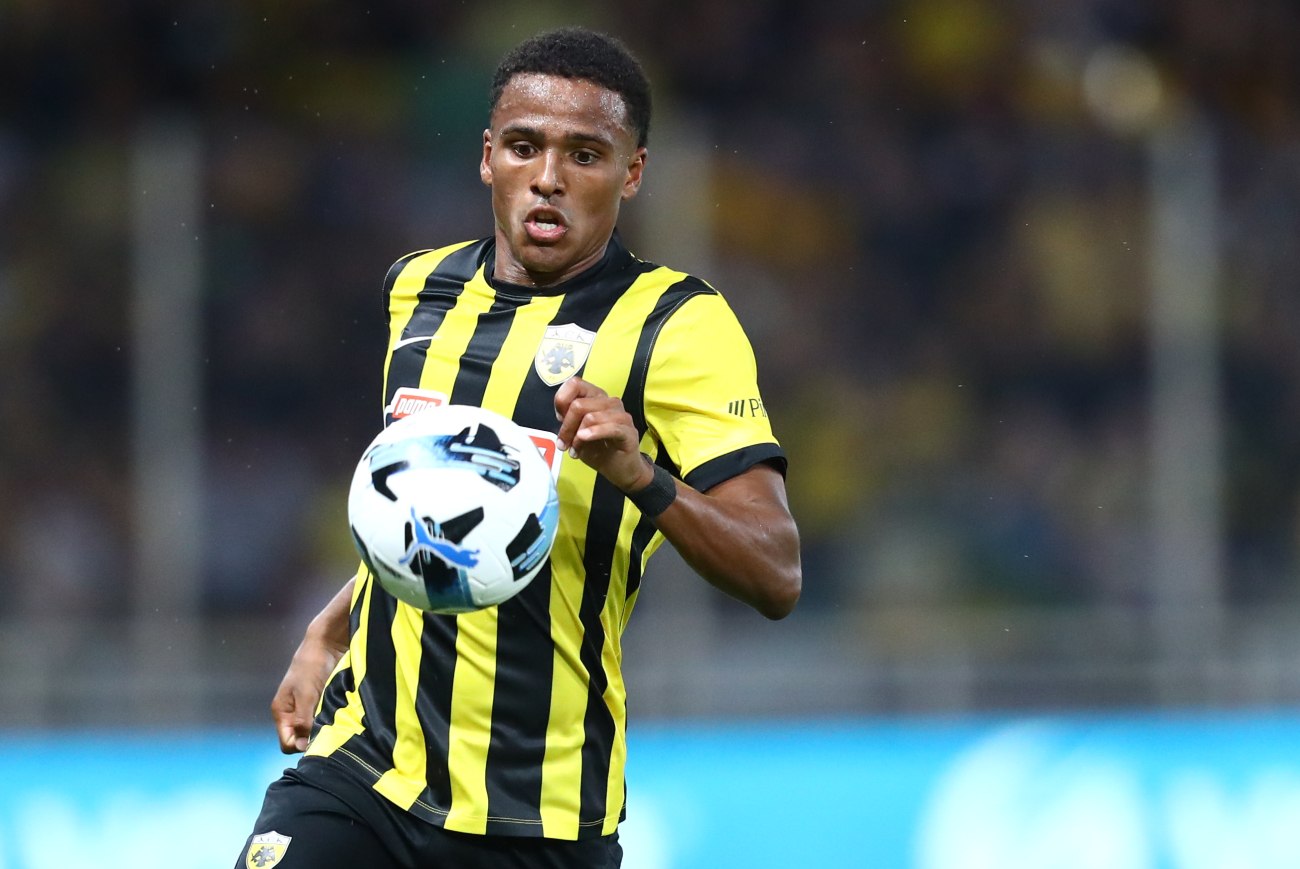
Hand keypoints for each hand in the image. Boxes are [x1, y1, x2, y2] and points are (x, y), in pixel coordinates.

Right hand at [270, 629, 345, 753]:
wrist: (328, 643)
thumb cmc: (312, 666)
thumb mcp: (306, 695)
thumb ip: (302, 720)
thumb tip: (302, 746)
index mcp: (282, 712)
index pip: (287, 743)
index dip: (301, 745)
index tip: (318, 737)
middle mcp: (293, 713)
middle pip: (301, 739)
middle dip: (314, 737)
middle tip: (330, 729)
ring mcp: (308, 708)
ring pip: (315, 729)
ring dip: (325, 727)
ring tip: (337, 720)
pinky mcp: (322, 702)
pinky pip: (325, 719)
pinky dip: (332, 719)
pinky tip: (342, 714)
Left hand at [554, 376, 653, 491]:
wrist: (619, 469)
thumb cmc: (598, 448)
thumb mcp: (577, 432)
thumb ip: (568, 418)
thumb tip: (560, 410)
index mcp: (596, 397)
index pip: (575, 384)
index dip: (562, 400)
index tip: (560, 419)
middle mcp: (610, 402)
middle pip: (579, 404)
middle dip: (567, 426)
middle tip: (563, 444)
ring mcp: (621, 416)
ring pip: (591, 416)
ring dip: (577, 436)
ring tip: (575, 450)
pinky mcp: (629, 431)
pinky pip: (610, 427)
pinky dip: (594, 433)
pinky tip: (584, 440)